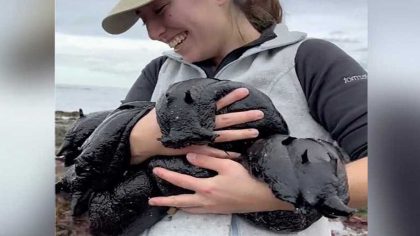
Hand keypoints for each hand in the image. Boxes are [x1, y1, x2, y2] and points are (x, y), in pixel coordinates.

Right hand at [129, 88, 264, 163]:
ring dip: (240, 134)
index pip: (217, 101)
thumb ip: (190, 98)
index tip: (244, 91)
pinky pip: (213, 153)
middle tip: (260, 114)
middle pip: (226, 119)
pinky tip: (238, 155)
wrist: (148, 136)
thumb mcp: (175, 102)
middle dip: (244, 116)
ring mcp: (199, 138)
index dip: (231, 97)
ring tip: (255, 132)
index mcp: (197, 111)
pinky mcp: (195, 149)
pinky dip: (225, 154)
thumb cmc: (162, 117)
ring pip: (224, 136)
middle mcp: (201, 124)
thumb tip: (202, 89)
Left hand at [148, 153, 293, 213]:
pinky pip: (199, 212)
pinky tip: (189, 206)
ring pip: (189, 209)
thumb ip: (207, 159)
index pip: (181, 181)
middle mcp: (206, 201)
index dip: (167, 175)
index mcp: (206, 188)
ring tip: (166, 205)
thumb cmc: (246, 178)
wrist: (263, 197)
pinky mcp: (219, 211)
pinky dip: (189, 209)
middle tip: (151, 200)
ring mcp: (212, 208)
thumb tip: (189, 155)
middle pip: (180, 202)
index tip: (155, 171)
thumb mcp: (227, 164)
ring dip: (176, 207)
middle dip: (164, 201)